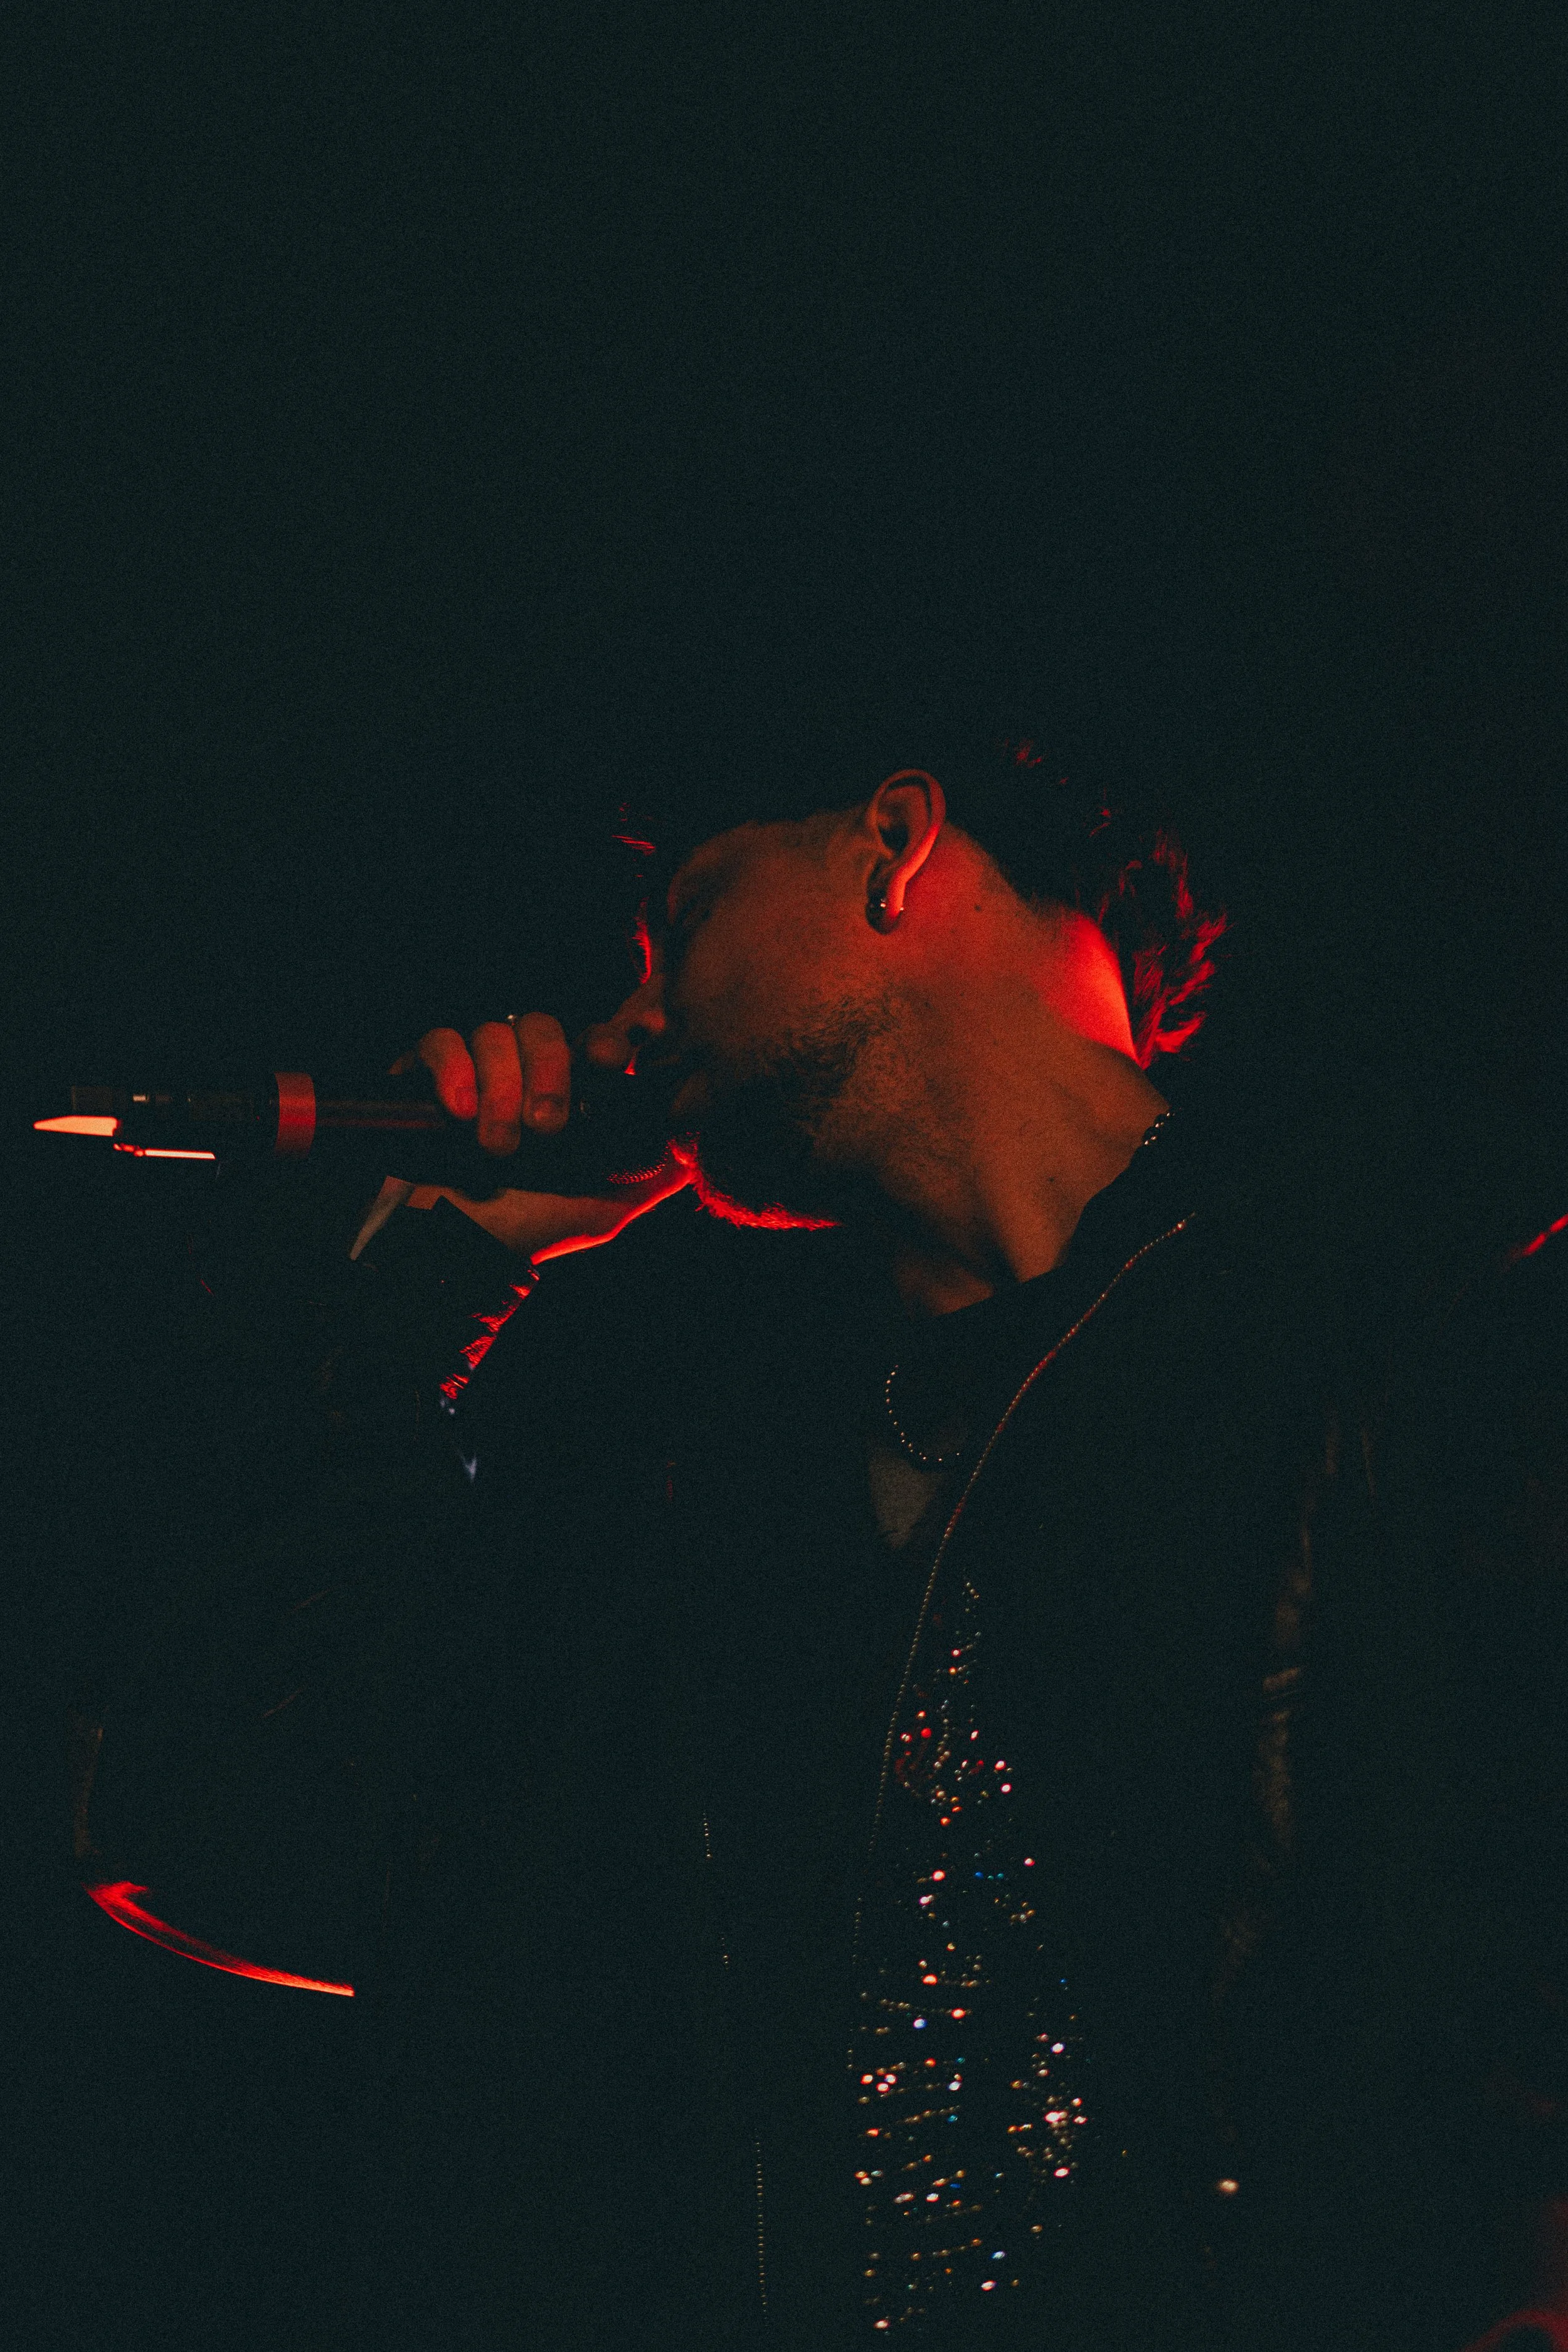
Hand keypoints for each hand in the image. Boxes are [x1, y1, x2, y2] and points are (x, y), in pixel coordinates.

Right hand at [389, 1014, 689, 1261]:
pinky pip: (440, 1041)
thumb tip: (693, 1147)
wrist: (451, 1252)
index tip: (622, 1050)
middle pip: (543, 1026)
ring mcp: (474, 1068)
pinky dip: (453, 1071)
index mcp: (568, 1091)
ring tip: (498, 1147)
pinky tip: (459, 1114)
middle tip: (547, 1127)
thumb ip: (648, 1174)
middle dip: (550, 1071)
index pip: (595, 1039)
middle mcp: (521, 1071)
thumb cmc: (526, 1229)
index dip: (611, 1035)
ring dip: (501, 1090)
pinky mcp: (424, 1073)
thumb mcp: (600, 1206)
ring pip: (494, 1033)